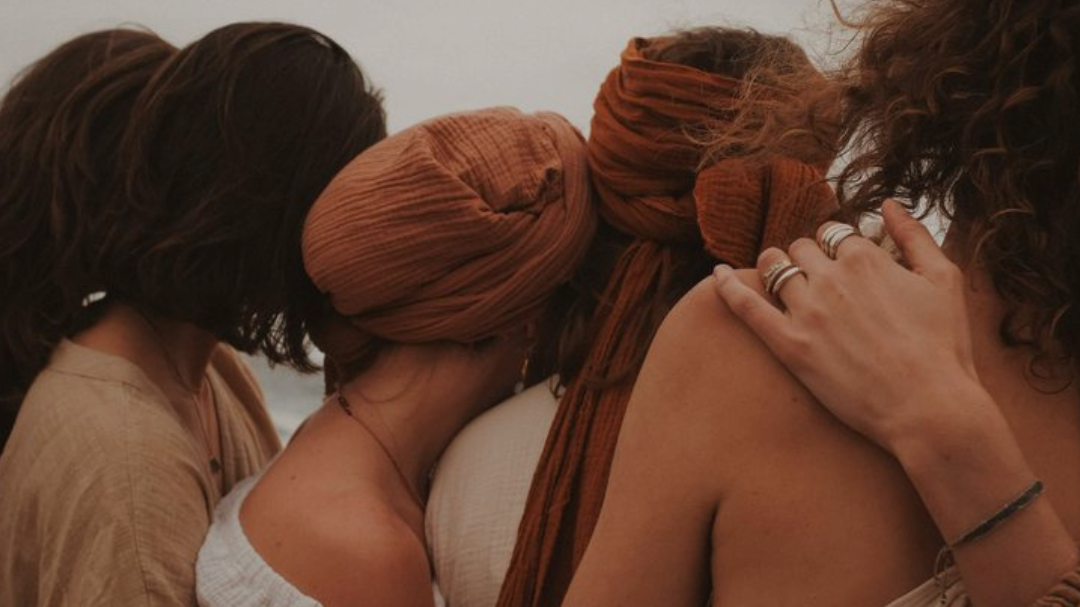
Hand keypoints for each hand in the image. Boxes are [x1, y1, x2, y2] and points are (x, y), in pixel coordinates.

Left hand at [712, 200, 981, 451]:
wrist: (929, 408)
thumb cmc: (944, 347)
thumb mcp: (944, 280)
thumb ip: (914, 235)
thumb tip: (888, 204)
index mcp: (866, 257)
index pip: (835, 235)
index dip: (839, 251)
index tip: (844, 269)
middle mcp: (832, 278)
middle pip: (799, 248)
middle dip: (806, 259)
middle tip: (816, 282)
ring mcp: (807, 311)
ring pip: (772, 267)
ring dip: (774, 268)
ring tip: (779, 281)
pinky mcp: (789, 345)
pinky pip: (746, 305)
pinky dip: (727, 286)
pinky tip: (716, 274)